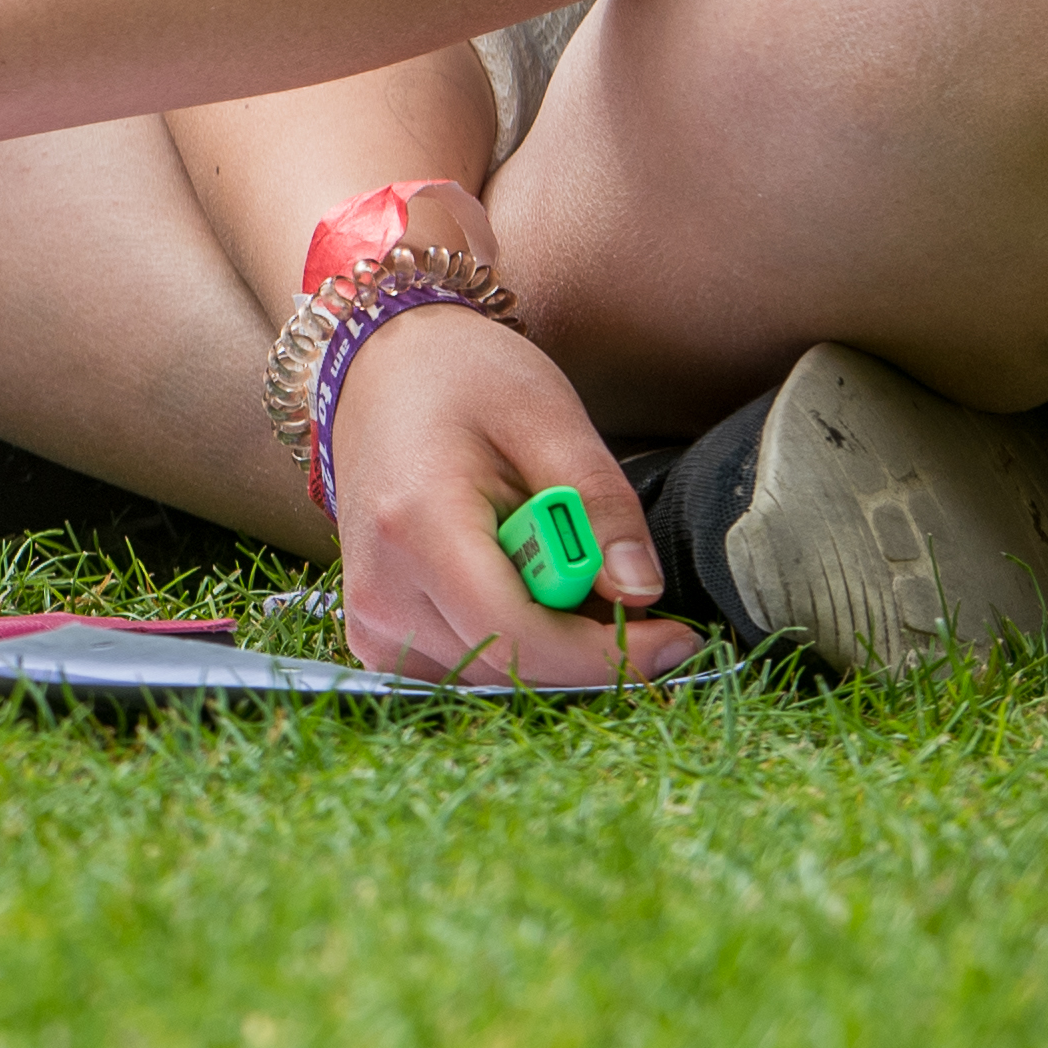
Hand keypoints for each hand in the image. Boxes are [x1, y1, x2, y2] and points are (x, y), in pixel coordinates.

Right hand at [322, 298, 694, 686]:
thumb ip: (601, 505)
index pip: (518, 636)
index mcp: (416, 526)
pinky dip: (514, 649)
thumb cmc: (465, 380)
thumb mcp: (551, 419)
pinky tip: (528, 594)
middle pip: (511, 666)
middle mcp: (379, 587)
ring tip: (569, 574)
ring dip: (553, 648)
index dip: (608, 654)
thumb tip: (643, 592)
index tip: (678, 638)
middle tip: (631, 592)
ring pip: (492, 678)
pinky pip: (462, 670)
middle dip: (590, 648)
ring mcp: (370, 616)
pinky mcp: (374, 630)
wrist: (379, 370)